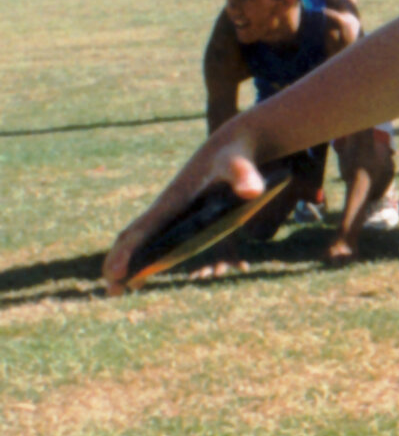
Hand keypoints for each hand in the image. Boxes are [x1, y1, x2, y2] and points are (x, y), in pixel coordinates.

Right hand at [103, 128, 267, 295]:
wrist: (235, 145)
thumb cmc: (236, 157)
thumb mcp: (240, 164)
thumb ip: (244, 175)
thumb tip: (251, 191)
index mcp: (173, 201)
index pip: (144, 230)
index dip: (127, 252)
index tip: (114, 273)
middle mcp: (167, 207)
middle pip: (135, 237)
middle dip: (120, 262)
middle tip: (111, 290)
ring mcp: (174, 212)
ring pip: (144, 239)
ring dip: (131, 263)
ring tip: (119, 289)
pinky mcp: (185, 215)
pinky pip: (159, 238)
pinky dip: (149, 256)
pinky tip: (146, 273)